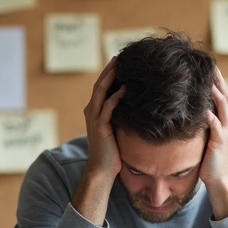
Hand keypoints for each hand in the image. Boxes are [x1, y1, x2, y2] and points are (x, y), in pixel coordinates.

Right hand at [82, 56, 125, 179]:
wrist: (102, 170)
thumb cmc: (112, 151)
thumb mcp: (115, 128)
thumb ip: (119, 115)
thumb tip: (135, 103)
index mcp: (94, 111)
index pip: (101, 87)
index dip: (108, 73)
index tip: (119, 62)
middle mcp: (91, 112)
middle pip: (99, 85)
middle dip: (109, 70)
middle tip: (119, 57)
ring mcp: (94, 119)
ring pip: (100, 92)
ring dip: (110, 78)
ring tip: (120, 66)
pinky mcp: (100, 128)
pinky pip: (107, 108)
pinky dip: (115, 97)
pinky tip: (124, 89)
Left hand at [202, 68, 227, 189]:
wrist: (218, 177)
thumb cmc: (209, 156)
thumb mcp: (207, 133)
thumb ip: (203, 120)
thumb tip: (189, 105)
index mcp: (226, 118)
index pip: (222, 93)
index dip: (216, 80)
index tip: (206, 66)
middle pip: (225, 94)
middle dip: (217, 79)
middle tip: (208, 65)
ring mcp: (226, 130)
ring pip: (223, 105)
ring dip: (215, 92)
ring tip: (206, 80)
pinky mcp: (220, 140)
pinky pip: (216, 124)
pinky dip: (209, 115)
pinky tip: (202, 108)